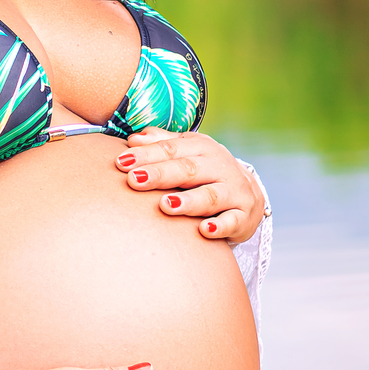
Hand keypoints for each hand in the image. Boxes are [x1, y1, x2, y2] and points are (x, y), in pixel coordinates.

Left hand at [114, 128, 266, 244]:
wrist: (247, 195)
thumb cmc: (205, 173)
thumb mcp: (186, 153)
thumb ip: (161, 145)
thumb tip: (133, 139)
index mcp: (201, 147)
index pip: (171, 149)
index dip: (146, 155)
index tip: (121, 163)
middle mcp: (220, 166)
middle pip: (188, 169)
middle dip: (161, 174)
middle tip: (135, 180)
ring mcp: (234, 191)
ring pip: (210, 195)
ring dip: (189, 200)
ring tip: (166, 205)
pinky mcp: (244, 216)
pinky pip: (232, 221)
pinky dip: (220, 226)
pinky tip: (204, 230)